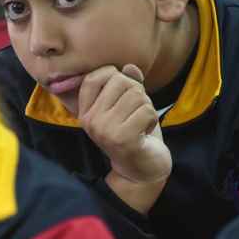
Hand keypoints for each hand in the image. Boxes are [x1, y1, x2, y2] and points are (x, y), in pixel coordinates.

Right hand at [78, 64, 171, 185]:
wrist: (141, 171)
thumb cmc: (134, 134)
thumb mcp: (127, 106)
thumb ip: (127, 84)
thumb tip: (130, 67)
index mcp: (85, 112)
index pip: (94, 77)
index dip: (114, 75)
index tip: (123, 93)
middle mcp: (91, 121)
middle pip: (121, 81)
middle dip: (137, 92)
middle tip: (135, 112)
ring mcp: (105, 131)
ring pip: (137, 95)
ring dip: (146, 107)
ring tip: (140, 123)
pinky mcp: (123, 140)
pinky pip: (147, 111)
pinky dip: (152, 119)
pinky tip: (145, 132)